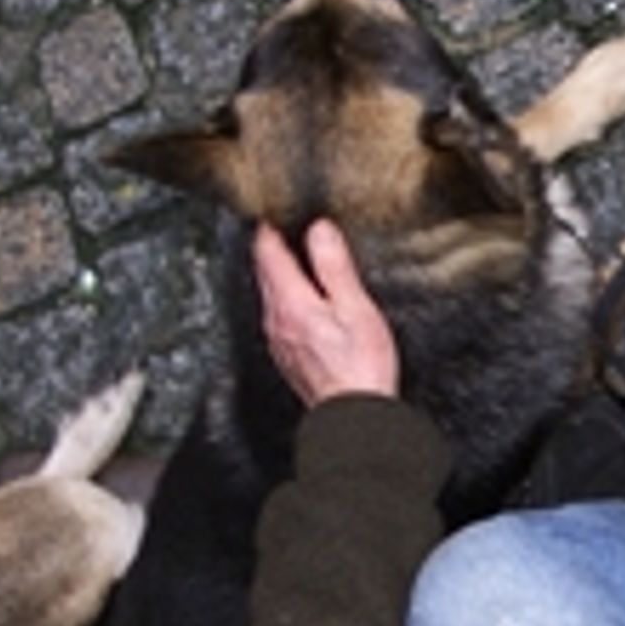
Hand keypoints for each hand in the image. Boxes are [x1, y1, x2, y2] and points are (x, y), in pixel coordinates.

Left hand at [254, 220, 399, 403]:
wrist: (354, 418)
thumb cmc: (360, 369)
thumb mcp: (355, 308)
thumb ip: (334, 266)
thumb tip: (319, 230)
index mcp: (290, 302)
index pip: (267, 251)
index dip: (270, 225)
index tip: (276, 208)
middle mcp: (276, 320)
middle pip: (264, 271)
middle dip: (272, 245)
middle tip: (284, 224)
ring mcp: (278, 340)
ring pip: (269, 293)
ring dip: (278, 271)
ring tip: (294, 254)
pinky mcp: (287, 355)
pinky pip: (278, 315)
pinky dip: (286, 296)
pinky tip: (304, 298)